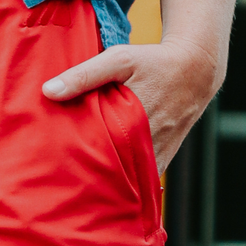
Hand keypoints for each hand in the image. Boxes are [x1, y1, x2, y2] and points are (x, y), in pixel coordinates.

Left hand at [41, 34, 223, 172]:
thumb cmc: (154, 62)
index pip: (98, 154)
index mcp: (132, 123)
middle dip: (89, 176)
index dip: (76, 164)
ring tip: (82, 185)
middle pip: (112, 171)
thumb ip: (84, 75)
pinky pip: (143, 175)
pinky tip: (108, 179)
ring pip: (128, 176)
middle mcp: (147, 143)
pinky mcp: (165, 155)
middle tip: (64, 180)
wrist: (196, 68)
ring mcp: (158, 153)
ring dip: (108, 179)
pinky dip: (128, 178)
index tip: (56, 168)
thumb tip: (48, 91)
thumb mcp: (118, 60)